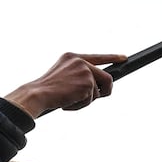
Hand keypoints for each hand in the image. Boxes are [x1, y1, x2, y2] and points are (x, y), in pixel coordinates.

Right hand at [4, 53, 126, 118]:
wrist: (38, 94)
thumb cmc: (47, 90)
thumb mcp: (64, 77)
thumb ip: (80, 76)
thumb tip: (99, 88)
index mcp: (72, 57)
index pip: (97, 57)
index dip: (112, 57)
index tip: (123, 58)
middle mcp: (80, 61)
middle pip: (106, 77)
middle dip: (105, 90)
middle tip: (100, 96)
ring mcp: (85, 71)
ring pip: (99, 91)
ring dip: (87, 100)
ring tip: (70, 99)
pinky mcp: (88, 83)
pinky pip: (92, 99)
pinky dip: (81, 105)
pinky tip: (69, 101)